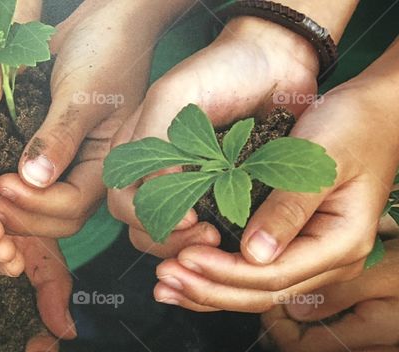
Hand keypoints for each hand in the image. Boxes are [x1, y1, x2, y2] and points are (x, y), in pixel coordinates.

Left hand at [0, 0, 154, 240]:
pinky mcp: (52, 157)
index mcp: (107, 165)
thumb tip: (34, 179)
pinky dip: (11, 192)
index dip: (36, 204)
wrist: (106, 22)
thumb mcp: (82, 92)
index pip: (71, 206)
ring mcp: (72, 167)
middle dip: (21, 216)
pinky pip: (31, 188)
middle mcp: (90, 174)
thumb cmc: (104, 50)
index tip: (1, 183)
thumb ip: (59, 136)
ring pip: (42, 210)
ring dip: (12, 209)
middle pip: (57, 220)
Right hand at [109, 16, 319, 259]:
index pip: (124, 203)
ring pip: (171, 237)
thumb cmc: (221, 68)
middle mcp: (155, 174)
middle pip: (143, 228)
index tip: (190, 218)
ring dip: (191, 245)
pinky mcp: (220, 196)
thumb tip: (150, 197)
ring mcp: (187, 188)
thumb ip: (153, 144)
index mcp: (135, 153)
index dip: (150, 217)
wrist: (275, 59)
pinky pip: (206, 230)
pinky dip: (216, 240)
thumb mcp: (174, 97)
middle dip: (172, 239)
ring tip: (222, 239)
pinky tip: (235, 237)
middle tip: (209, 237)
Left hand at [152, 81, 398, 312]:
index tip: (182, 258)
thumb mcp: (320, 159)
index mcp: (342, 245)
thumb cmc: (352, 124)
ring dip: (208, 291)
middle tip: (162, 281)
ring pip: (256, 292)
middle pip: (262, 295)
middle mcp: (332, 263)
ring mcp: (316, 259)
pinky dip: (220, 277)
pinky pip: (255, 275)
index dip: (224, 273)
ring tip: (164, 286)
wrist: (378, 110)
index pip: (274, 276)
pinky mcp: (299, 249)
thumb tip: (253, 255)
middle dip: (208, 290)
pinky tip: (187, 276)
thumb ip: (289, 208)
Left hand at [261, 240, 398, 351]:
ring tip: (277, 275)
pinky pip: (314, 328)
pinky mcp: (356, 334)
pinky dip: (298, 307)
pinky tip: (298, 281)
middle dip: (269, 315)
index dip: (270, 322)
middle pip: (288, 349)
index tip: (267, 285)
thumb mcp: (386, 272)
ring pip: (299, 339)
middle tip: (262, 278)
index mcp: (354, 343)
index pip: (290, 351)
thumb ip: (338, 293)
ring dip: (281, 310)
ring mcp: (351, 346)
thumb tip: (290, 307)